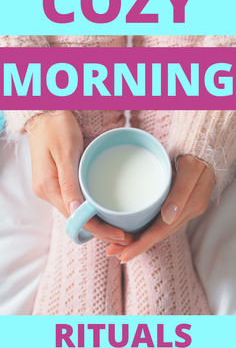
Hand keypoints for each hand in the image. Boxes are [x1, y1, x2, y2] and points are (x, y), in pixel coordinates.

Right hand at [28, 111, 130, 244]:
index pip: (76, 218)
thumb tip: (77, 211)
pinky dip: (91, 210)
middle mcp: (48, 192)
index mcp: (48, 187)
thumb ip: (70, 182)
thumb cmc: (57, 126)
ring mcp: (51, 188)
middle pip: (77, 220)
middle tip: (126, 236)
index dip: (100, 230)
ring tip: (119, 228)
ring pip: (77, 213)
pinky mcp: (57, 182)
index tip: (121, 235)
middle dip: (101, 230)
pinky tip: (105, 212)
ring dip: (97, 223)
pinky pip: (75, 202)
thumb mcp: (66, 152)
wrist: (45, 111)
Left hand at [106, 155, 215, 261]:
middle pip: (157, 234)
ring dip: (137, 240)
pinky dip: (144, 230)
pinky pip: (158, 222)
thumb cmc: (196, 156)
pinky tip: (131, 233)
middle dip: (135, 246)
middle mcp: (185, 212)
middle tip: (112, 252)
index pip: (162, 230)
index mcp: (190, 206)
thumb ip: (181, 192)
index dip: (142, 243)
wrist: (204, 150)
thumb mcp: (191, 170)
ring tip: (116, 248)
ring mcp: (180, 210)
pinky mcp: (175, 206)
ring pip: (156, 230)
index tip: (124, 254)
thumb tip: (168, 216)